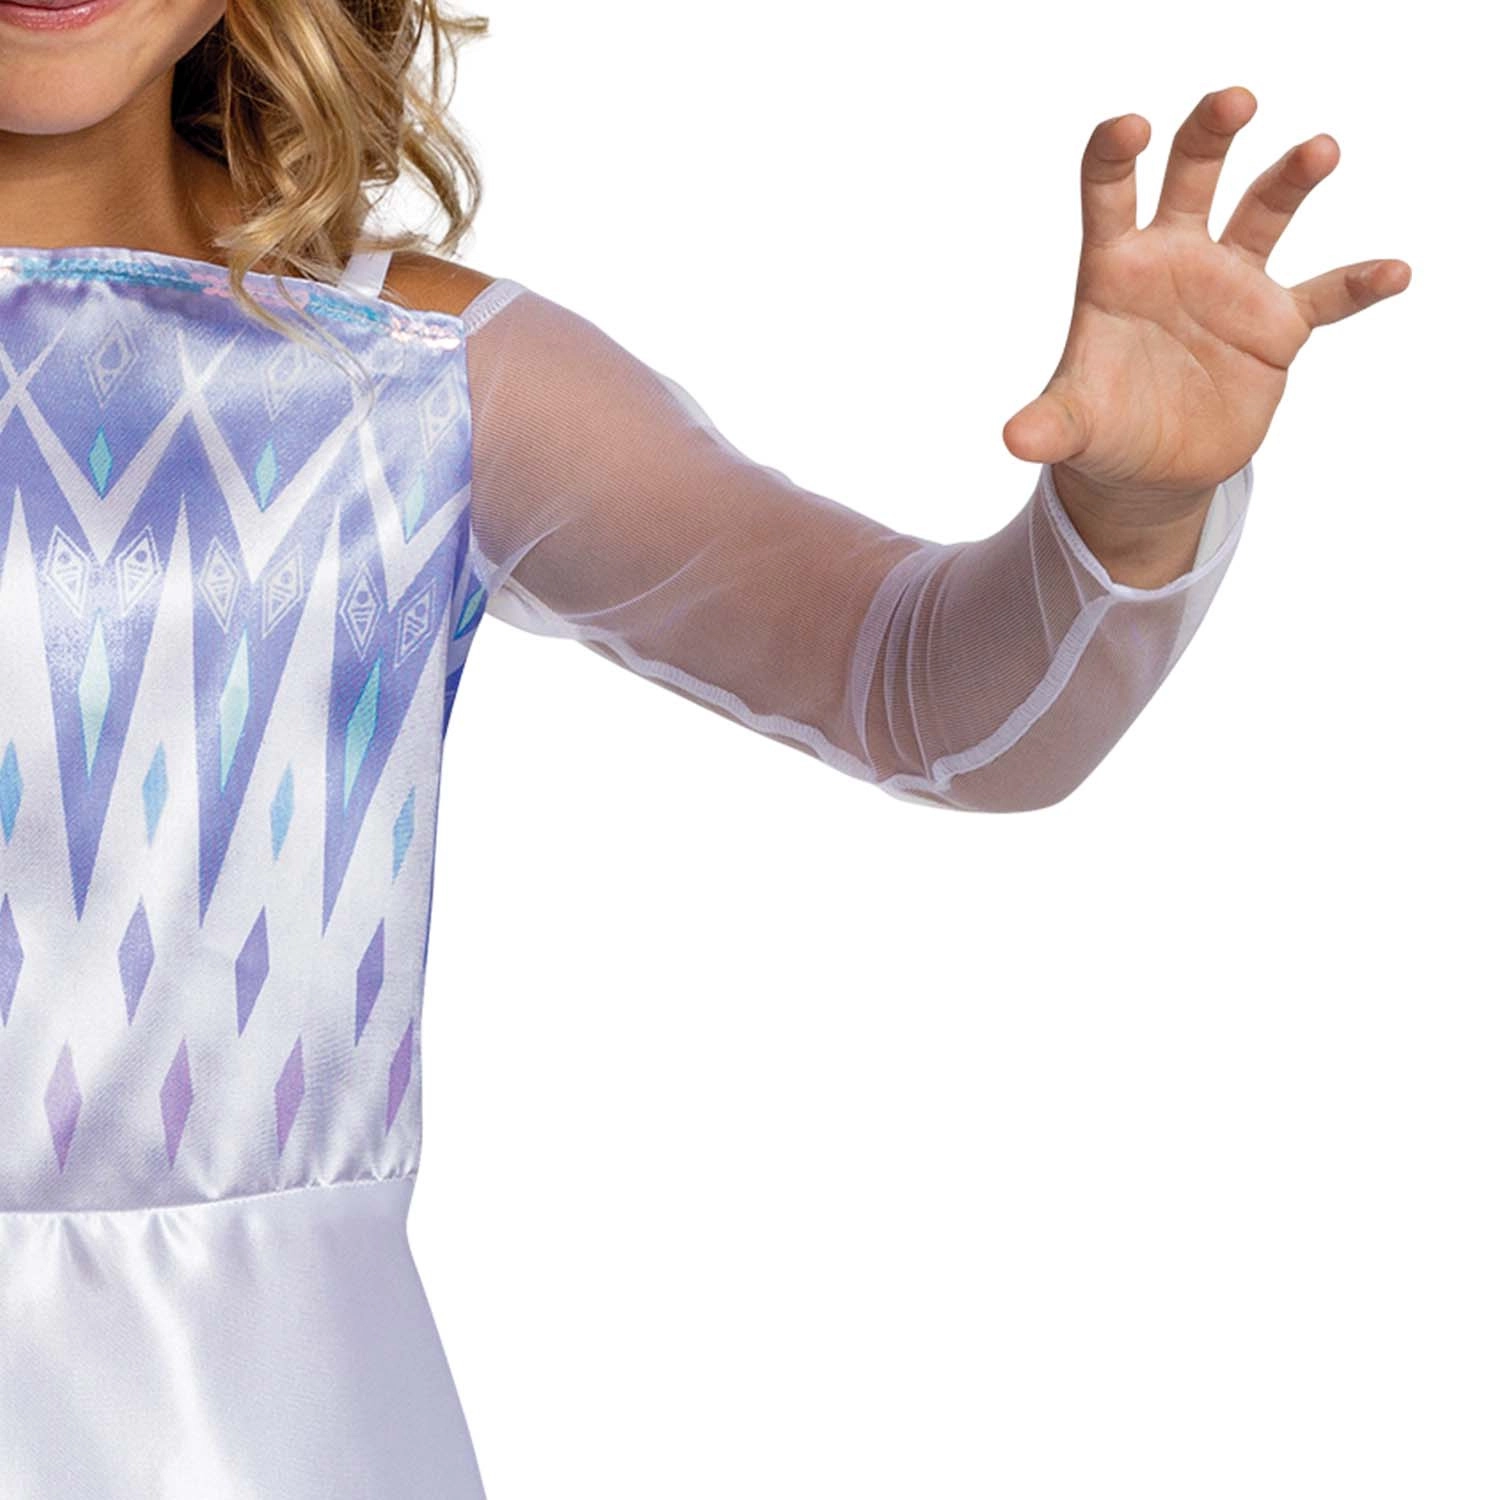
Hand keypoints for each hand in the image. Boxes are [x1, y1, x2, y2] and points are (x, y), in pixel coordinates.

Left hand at [1002, 86, 1410, 548]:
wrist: (1151, 470)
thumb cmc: (1103, 430)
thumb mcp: (1072, 428)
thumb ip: (1049, 425)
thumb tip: (1015, 441)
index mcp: (1116, 268)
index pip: (1108, 192)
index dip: (1114, 153)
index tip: (1130, 127)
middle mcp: (1176, 259)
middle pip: (1193, 175)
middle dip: (1210, 133)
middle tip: (1234, 100)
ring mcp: (1230, 286)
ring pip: (1264, 213)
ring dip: (1291, 180)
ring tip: (1319, 150)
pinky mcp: (1276, 327)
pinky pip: (1326, 295)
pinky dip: (1360, 283)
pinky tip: (1394, 272)